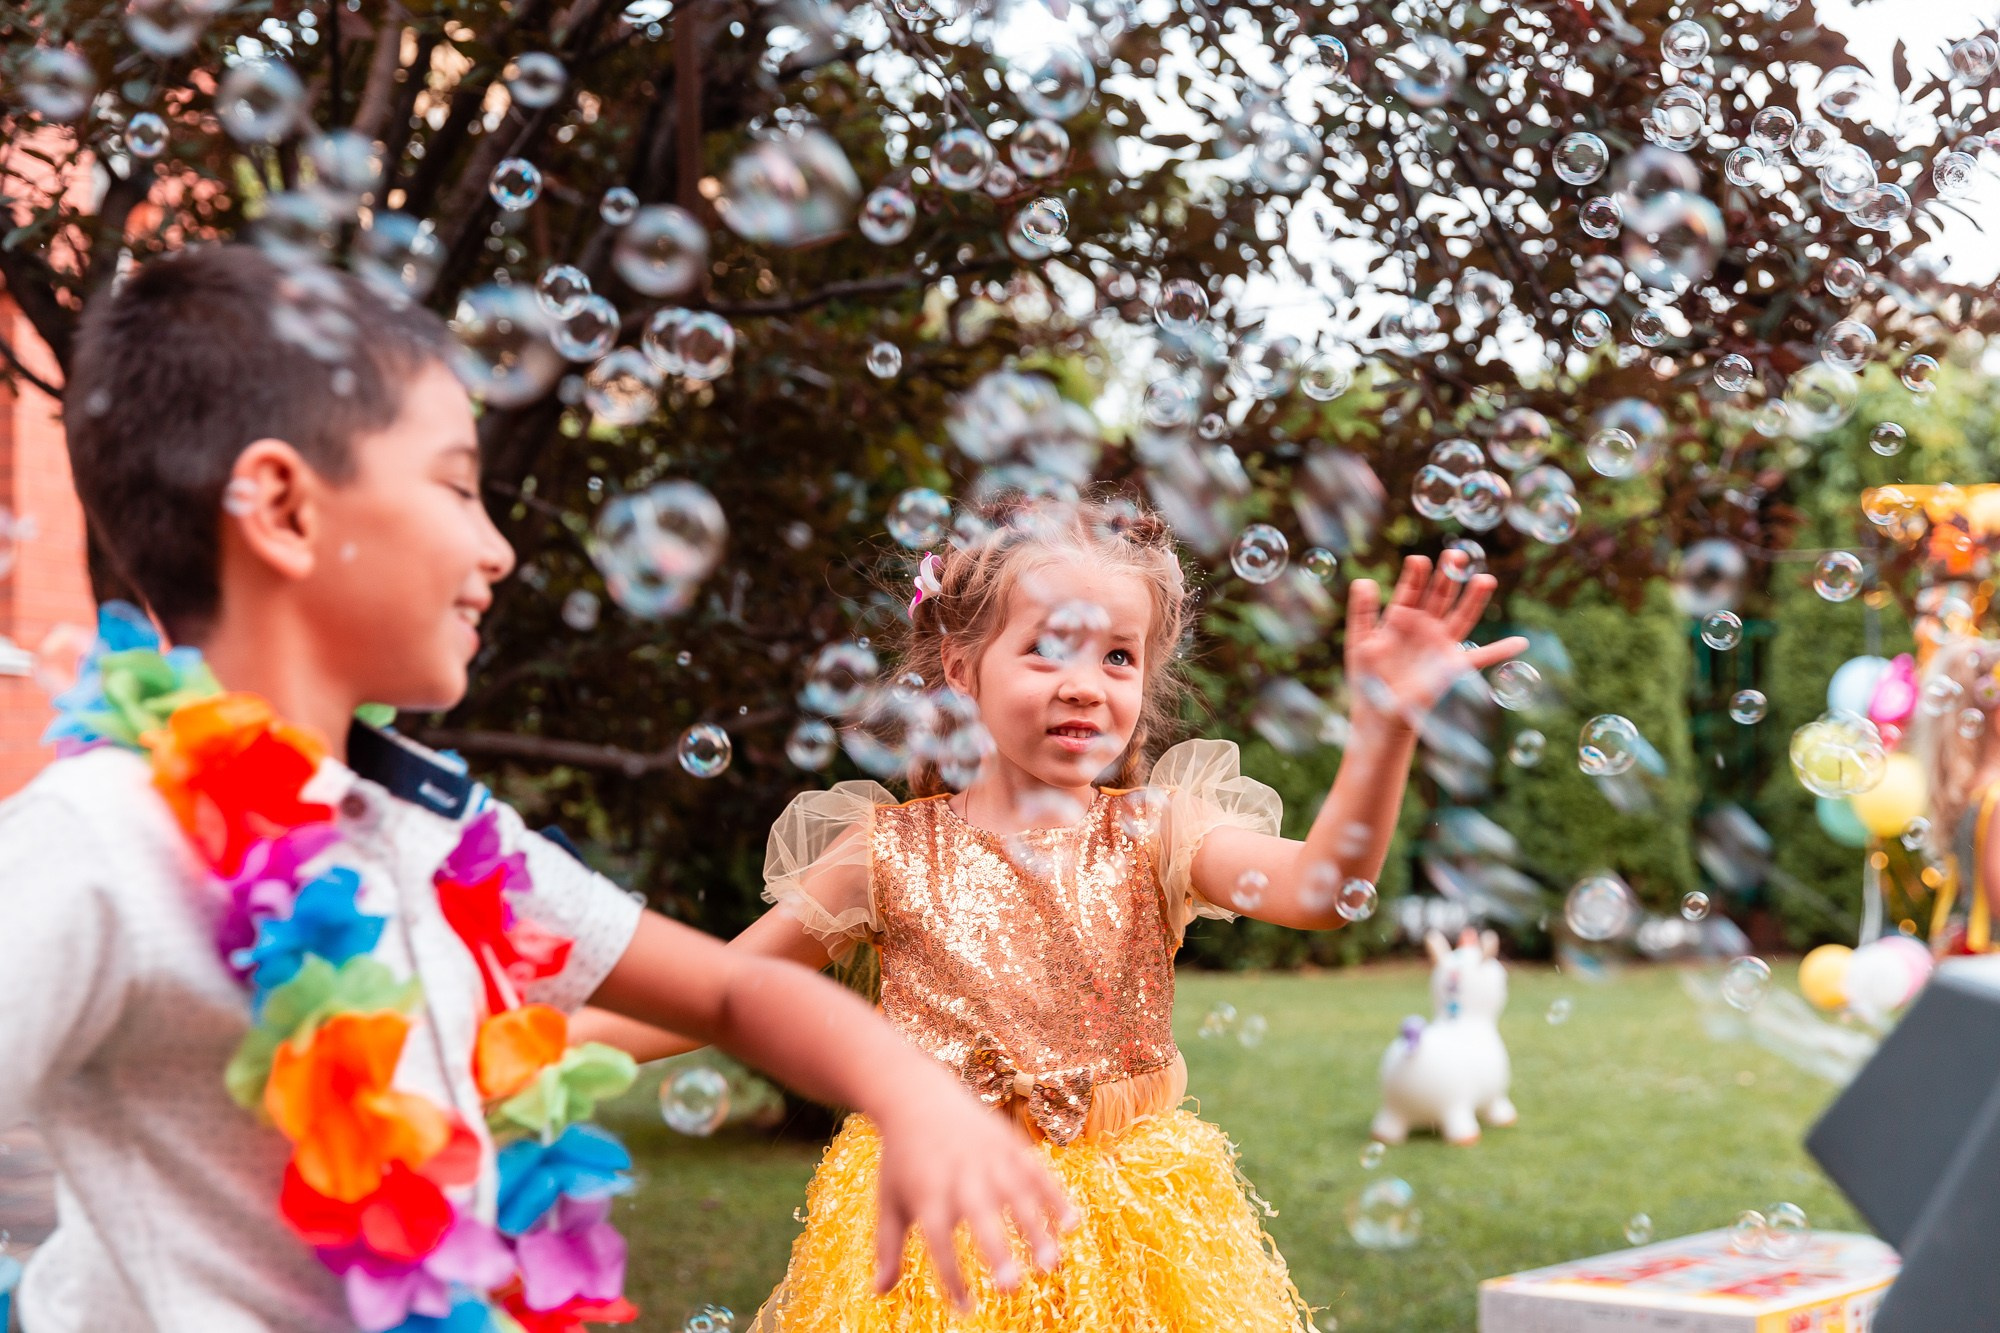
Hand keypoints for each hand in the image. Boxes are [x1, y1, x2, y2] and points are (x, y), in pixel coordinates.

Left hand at [870, 1079, 1076, 1306]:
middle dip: (997, 1250)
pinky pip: (1037, 1171)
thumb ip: (887, 1246)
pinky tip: (1073, 1225)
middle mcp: (959, 1175)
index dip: (951, 1275)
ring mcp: (988, 1157)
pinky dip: (1055, 1196)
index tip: (966, 1308)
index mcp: (926, 1193)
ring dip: (1035, 1228)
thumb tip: (878, 1292)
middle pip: (980, 1215)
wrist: (917, 1097)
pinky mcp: (1009, 1144)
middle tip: (1011, 1287)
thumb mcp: (888, 1200)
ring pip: (1016, 1194)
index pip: (938, 1240)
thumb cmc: (902, 1159)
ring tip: (1051, 1264)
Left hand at [1344, 552, 1527, 726]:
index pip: (1411, 590)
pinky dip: (1500, 651)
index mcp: (1401, 618)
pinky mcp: (1451, 667)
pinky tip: (1520, 642)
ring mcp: (1440, 644)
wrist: (1378, 713)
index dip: (1415, 576)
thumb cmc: (1367, 678)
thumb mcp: (1360, 642)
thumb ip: (1361, 612)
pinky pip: (1481, 658)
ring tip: (1484, 579)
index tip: (1418, 561)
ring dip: (1474, 599)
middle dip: (1449, 576)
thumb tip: (1363, 581)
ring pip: (1461, 616)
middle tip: (1456, 554)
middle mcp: (1425, 626)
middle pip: (1440, 596)